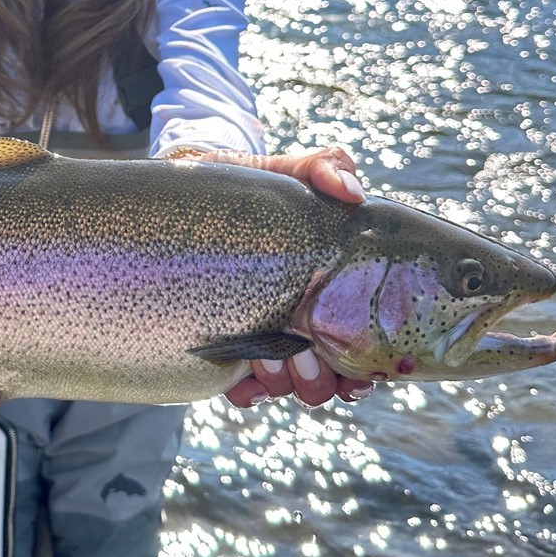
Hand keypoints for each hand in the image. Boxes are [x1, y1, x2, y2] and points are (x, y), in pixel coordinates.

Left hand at [167, 145, 373, 408]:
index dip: (363, 372)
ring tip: (263, 356)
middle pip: (326, 381)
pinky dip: (244, 388)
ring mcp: (264, 337)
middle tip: (300, 354)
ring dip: (281, 382)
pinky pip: (240, 386)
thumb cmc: (252, 184)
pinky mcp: (225, 344)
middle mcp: (303, 324)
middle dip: (318, 380)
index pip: (362, 351)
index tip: (350, 364)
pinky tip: (238, 375)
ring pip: (287, 388)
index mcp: (329, 294)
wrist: (192, 185)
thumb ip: (325, 168)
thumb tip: (352, 192)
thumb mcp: (287, 172)